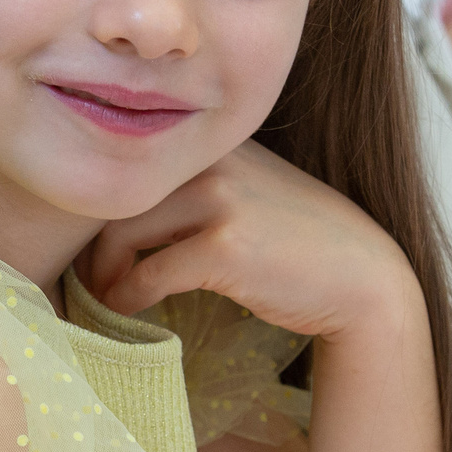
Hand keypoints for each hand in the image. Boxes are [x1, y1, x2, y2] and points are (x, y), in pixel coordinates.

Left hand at [85, 141, 420, 342]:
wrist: (362, 278)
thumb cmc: (299, 245)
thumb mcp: (249, 192)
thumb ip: (198, 187)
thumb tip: (124, 214)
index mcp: (215, 142)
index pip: (132, 164)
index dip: (102, 207)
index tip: (93, 244)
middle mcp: (214, 159)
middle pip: (116, 197)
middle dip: (92, 244)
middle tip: (88, 277)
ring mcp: (221, 199)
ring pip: (121, 233)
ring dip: (103, 273)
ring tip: (106, 296)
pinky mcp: (225, 246)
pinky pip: (148, 274)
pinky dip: (126, 297)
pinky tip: (127, 310)